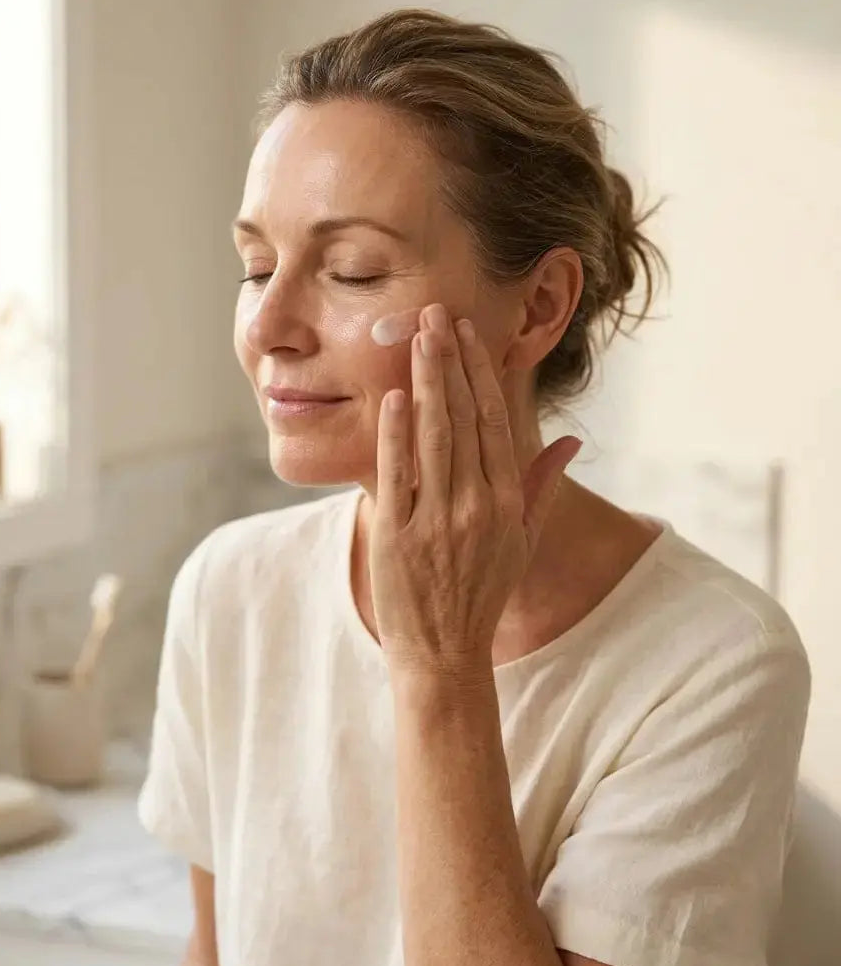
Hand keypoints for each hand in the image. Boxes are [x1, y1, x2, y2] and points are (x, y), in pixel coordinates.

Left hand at [369, 303, 580, 681]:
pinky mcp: (396, 536)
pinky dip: (396, 433)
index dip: (482, 374)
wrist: (443, 652)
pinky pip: (397, 475)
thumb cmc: (482, 593)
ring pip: (434, 437)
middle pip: (464, 419)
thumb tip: (570, 440)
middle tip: (438, 313)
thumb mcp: (521, 542)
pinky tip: (395, 395)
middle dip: (451, 361)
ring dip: (427, 381)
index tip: (471, 334)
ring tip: (418, 335)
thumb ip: (542, 487)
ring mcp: (435, 521)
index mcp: (506, 504)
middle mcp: (475, 507)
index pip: (495, 423)